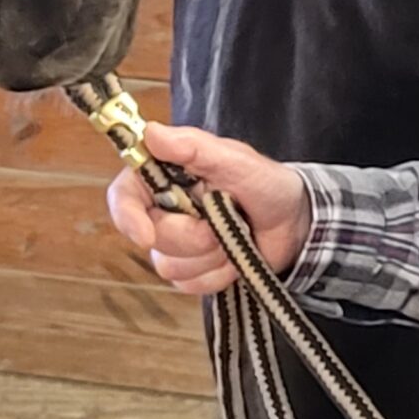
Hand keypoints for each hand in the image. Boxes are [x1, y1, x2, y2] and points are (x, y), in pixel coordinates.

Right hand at [104, 121, 313, 293]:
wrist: (294, 222)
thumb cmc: (266, 184)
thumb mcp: (237, 161)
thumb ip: (195, 148)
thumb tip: (151, 133)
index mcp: (164, 177)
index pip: (124, 197)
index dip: (128, 217)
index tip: (146, 235)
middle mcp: (163, 210)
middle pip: (152, 237)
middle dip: (194, 235)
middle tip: (226, 218)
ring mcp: (175, 244)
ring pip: (170, 267)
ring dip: (211, 255)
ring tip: (235, 234)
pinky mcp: (190, 271)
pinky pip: (190, 285)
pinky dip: (218, 274)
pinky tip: (235, 255)